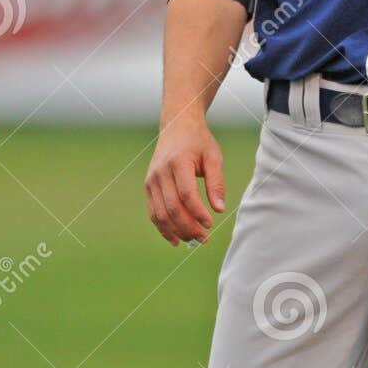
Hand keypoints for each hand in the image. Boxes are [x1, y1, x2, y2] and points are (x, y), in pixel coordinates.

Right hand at [145, 116, 225, 246]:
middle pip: (172, 208)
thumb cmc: (199, 142)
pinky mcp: (148, 187)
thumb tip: (219, 209)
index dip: (198, 213)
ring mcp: (151, 180)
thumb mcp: (214, 157)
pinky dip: (163, 228)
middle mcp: (160, 172)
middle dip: (188, 227)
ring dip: (176, 231)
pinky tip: (176, 239)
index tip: (211, 224)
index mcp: (177, 162)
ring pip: (160, 213)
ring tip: (193, 241)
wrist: (176, 125)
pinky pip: (153, 212)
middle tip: (205, 239)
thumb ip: (217, 183)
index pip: (186, 194)